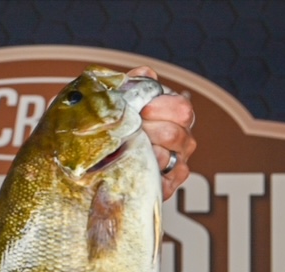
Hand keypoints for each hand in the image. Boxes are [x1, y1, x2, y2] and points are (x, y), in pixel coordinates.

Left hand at [129, 67, 196, 200]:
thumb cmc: (118, 124)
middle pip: (176, 133)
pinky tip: (132, 165)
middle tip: (129, 131)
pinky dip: (146, 171)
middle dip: (148, 130)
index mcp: (177, 114)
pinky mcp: (169, 184)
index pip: (182, 109)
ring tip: (125, 147)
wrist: (101, 158)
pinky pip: (163, 180)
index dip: (161, 108)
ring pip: (166, 156)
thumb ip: (135, 84)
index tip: (141, 111)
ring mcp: (178, 162)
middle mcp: (183, 138)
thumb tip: (145, 74)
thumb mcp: (124, 99)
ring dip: (142, 151)